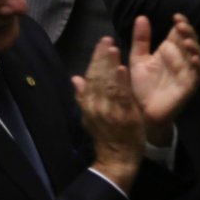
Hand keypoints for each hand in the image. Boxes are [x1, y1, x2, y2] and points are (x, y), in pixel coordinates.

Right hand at [72, 37, 144, 193]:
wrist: (117, 159)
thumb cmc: (105, 136)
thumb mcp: (89, 116)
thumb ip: (83, 96)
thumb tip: (75, 78)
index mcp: (88, 104)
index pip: (90, 76)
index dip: (95, 59)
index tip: (101, 43)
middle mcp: (96, 105)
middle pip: (98, 77)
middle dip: (102, 57)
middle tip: (107, 40)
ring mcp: (110, 110)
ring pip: (109, 83)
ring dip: (111, 65)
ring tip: (113, 48)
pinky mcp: (124, 116)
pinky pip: (122, 96)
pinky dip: (121, 82)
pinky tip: (123, 69)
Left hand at [128, 14, 199, 143]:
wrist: (140, 111)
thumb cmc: (140, 85)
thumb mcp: (137, 59)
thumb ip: (140, 40)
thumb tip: (142, 17)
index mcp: (168, 51)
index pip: (178, 33)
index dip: (181, 24)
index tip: (176, 16)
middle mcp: (180, 59)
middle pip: (190, 41)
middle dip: (188, 32)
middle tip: (180, 25)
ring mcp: (186, 72)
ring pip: (198, 56)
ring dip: (195, 46)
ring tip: (187, 40)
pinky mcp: (189, 86)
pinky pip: (198, 74)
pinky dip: (198, 65)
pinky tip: (193, 58)